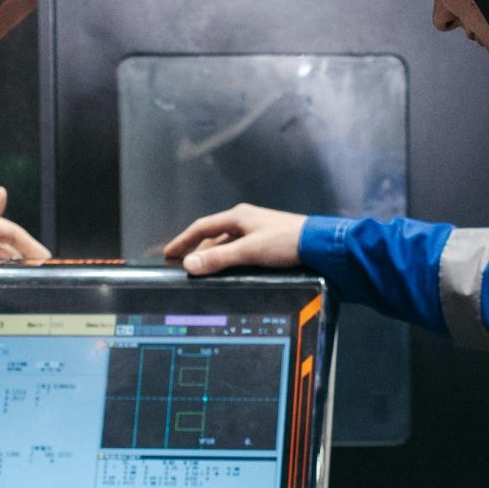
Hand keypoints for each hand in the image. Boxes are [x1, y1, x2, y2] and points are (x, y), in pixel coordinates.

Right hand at [159, 204, 306, 275]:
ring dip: (213, 255)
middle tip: (184, 266)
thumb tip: (189, 265)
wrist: (319, 244)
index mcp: (238, 217)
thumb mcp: (248, 251)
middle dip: (197, 250)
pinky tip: (229, 270)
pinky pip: (239, 249)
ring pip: (227, 243)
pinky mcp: (267, 241)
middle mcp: (245, 220)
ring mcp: (257, 230)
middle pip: (213, 236)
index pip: (202, 227)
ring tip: (203, 271)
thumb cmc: (285, 242)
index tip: (169, 253)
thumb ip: (218, 258)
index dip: (183, 241)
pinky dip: (228, 259)